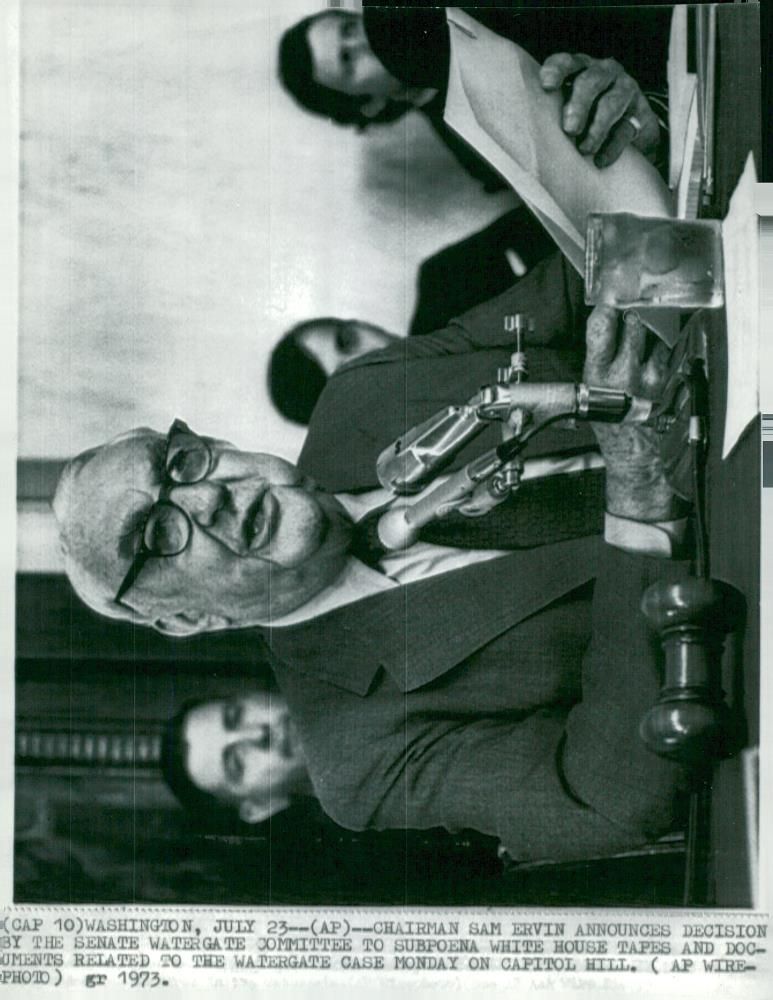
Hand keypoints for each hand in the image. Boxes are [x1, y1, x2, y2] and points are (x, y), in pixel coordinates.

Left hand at [540, 53, 660, 167]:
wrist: (629, 133)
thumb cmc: (585, 120)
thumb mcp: (567, 110)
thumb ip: (551, 112)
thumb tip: (526, 134)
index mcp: (580, 69)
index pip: (567, 63)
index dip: (556, 70)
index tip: (546, 86)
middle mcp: (604, 73)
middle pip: (590, 82)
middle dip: (578, 105)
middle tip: (570, 129)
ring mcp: (626, 90)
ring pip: (611, 104)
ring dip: (596, 129)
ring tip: (584, 150)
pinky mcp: (641, 114)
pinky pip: (626, 130)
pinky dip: (611, 148)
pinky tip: (600, 161)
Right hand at [584, 307, 681, 521]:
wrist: (632, 449)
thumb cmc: (607, 415)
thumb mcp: (588, 383)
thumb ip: (598, 350)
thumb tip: (608, 314)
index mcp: (597, 373)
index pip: (601, 326)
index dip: (607, 308)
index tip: (610, 302)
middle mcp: (625, 374)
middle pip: (636, 323)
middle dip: (633, 316)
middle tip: (630, 317)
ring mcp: (652, 377)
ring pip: (659, 333)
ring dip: (654, 328)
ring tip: (646, 336)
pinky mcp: (671, 381)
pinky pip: (674, 350)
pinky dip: (670, 343)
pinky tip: (662, 346)